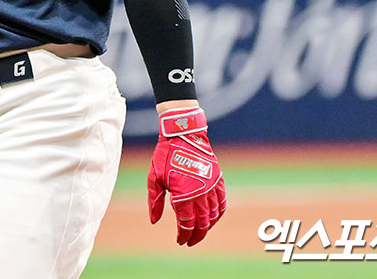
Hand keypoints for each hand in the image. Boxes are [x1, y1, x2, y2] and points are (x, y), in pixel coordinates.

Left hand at [147, 106, 225, 245]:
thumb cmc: (165, 155)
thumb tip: (154, 221)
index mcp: (183, 195)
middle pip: (202, 223)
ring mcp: (211, 187)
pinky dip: (219, 213)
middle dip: (197, 235)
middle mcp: (200, 194)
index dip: (183, 235)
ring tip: (200, 231)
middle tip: (190, 241)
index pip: (186, 224)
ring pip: (213, 215)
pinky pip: (222, 202)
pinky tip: (214, 218)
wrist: (183, 134)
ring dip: (208, 226)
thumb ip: (155, 201)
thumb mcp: (154, 178)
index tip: (180, 241)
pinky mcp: (218, 180)